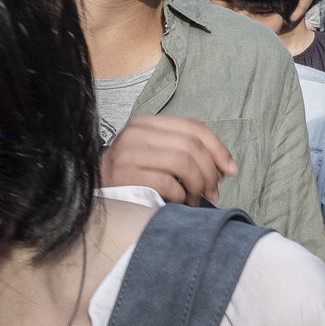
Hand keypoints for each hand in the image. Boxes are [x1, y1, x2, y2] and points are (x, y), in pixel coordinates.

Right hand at [99, 114, 236, 205]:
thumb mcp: (157, 155)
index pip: (193, 127)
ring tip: (195, 198)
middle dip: (210, 171)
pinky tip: (180, 202)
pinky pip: (167, 182)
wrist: (93, 193)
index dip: (218, 148)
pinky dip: (181, 195)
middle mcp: (136, 133)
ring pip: (182, 162)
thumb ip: (186, 153)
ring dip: (197, 184)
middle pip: (191, 145)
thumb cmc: (132, 176)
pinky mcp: (125, 175)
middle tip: (213, 190)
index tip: (230, 169)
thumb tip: (226, 167)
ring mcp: (128, 153)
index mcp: (147, 123)